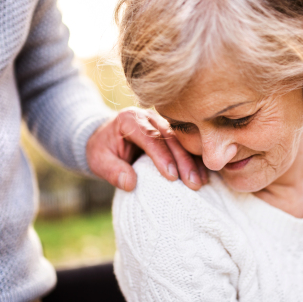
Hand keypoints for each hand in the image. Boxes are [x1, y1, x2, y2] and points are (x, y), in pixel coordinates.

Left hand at [86, 107, 208, 190]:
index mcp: (130, 120)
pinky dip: (195, 160)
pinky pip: (186, 145)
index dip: (162, 157)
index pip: (149, 137)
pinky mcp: (171, 132)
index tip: (172, 177)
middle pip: (170, 138)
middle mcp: (149, 117)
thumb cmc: (103, 149)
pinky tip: (204, 175)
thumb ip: (112, 171)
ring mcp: (163, 122)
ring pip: (183, 141)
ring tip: (201, 182)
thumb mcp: (98, 160)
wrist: (106, 136)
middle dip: (183, 161)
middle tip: (193, 183)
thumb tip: (130, 184)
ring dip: (193, 162)